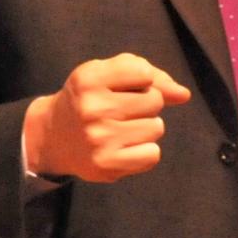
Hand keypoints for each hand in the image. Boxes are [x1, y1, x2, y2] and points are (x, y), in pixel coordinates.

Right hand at [24, 53, 191, 182]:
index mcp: (89, 78)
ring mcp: (98, 138)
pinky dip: (145, 151)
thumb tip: (184, 95)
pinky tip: (125, 147)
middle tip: (121, 111)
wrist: (54, 137)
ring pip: (156, 128)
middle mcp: (91, 107)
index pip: (145, 73)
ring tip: (122, 129)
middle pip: (154, 101)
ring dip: (146, 128)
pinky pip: (152, 154)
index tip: (124, 86)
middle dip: (146, 104)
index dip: (142, 80)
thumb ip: (151, 76)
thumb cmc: (91, 98)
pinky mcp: (106, 165)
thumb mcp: (110, 74)